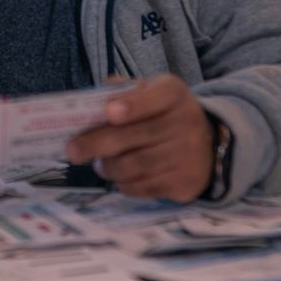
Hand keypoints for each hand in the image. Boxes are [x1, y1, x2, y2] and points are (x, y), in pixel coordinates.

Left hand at [66, 74, 213, 201]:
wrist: (207, 145)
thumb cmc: (163, 115)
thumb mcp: (150, 94)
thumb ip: (123, 93)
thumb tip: (93, 100)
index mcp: (173, 94)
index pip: (155, 97)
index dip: (132, 106)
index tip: (108, 113)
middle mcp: (186, 122)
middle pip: (137, 136)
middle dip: (98, 143)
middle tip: (72, 151)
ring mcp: (188, 155)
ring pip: (136, 165)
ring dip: (108, 167)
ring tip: (99, 165)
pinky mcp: (185, 183)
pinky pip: (144, 187)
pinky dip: (124, 184)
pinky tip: (119, 177)